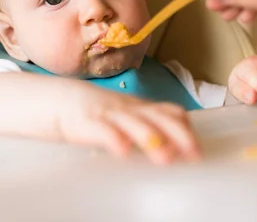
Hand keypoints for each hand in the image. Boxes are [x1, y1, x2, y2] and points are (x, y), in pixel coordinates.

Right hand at [58, 83, 200, 164]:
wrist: (59, 100)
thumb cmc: (96, 113)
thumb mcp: (126, 116)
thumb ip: (148, 125)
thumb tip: (176, 145)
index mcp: (139, 108)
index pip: (169, 112)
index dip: (185, 129)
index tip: (197, 151)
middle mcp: (128, 109)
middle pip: (157, 117)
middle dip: (177, 135)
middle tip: (193, 154)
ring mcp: (108, 114)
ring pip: (132, 123)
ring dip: (150, 138)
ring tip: (164, 156)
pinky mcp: (86, 122)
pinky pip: (101, 130)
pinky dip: (113, 139)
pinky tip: (122, 152)